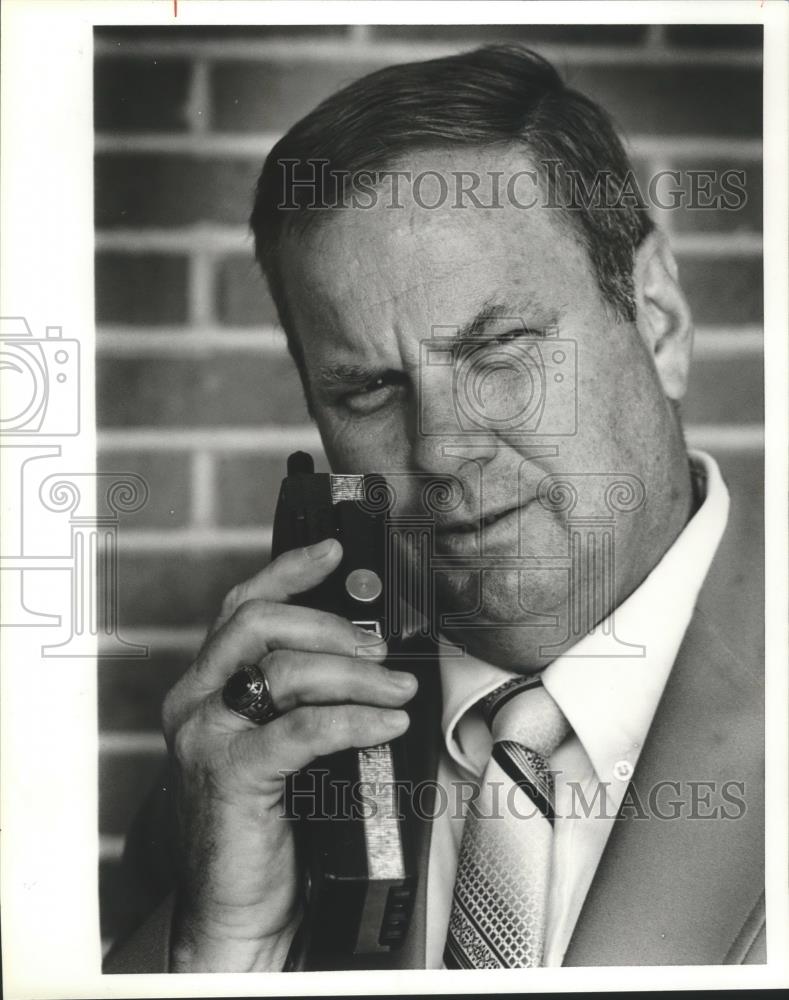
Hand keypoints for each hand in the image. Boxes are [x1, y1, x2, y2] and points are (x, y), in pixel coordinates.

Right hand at [161, 538, 415, 971]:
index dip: (288, 571)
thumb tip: (367, 654)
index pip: (241, 606)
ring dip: (355, 675)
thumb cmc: (266, 819)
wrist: (236, 905)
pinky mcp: (229, 774)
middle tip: (380, 650)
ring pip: (284, 670)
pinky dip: (353, 720)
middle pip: (258, 624)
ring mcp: (205, 736)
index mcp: (205, 685)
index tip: (335, 549)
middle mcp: (194, 700)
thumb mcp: (277, 742)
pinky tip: (386, 727)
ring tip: (398, 693)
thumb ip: (299, 697)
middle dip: (329, 625)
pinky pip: (302, 728)